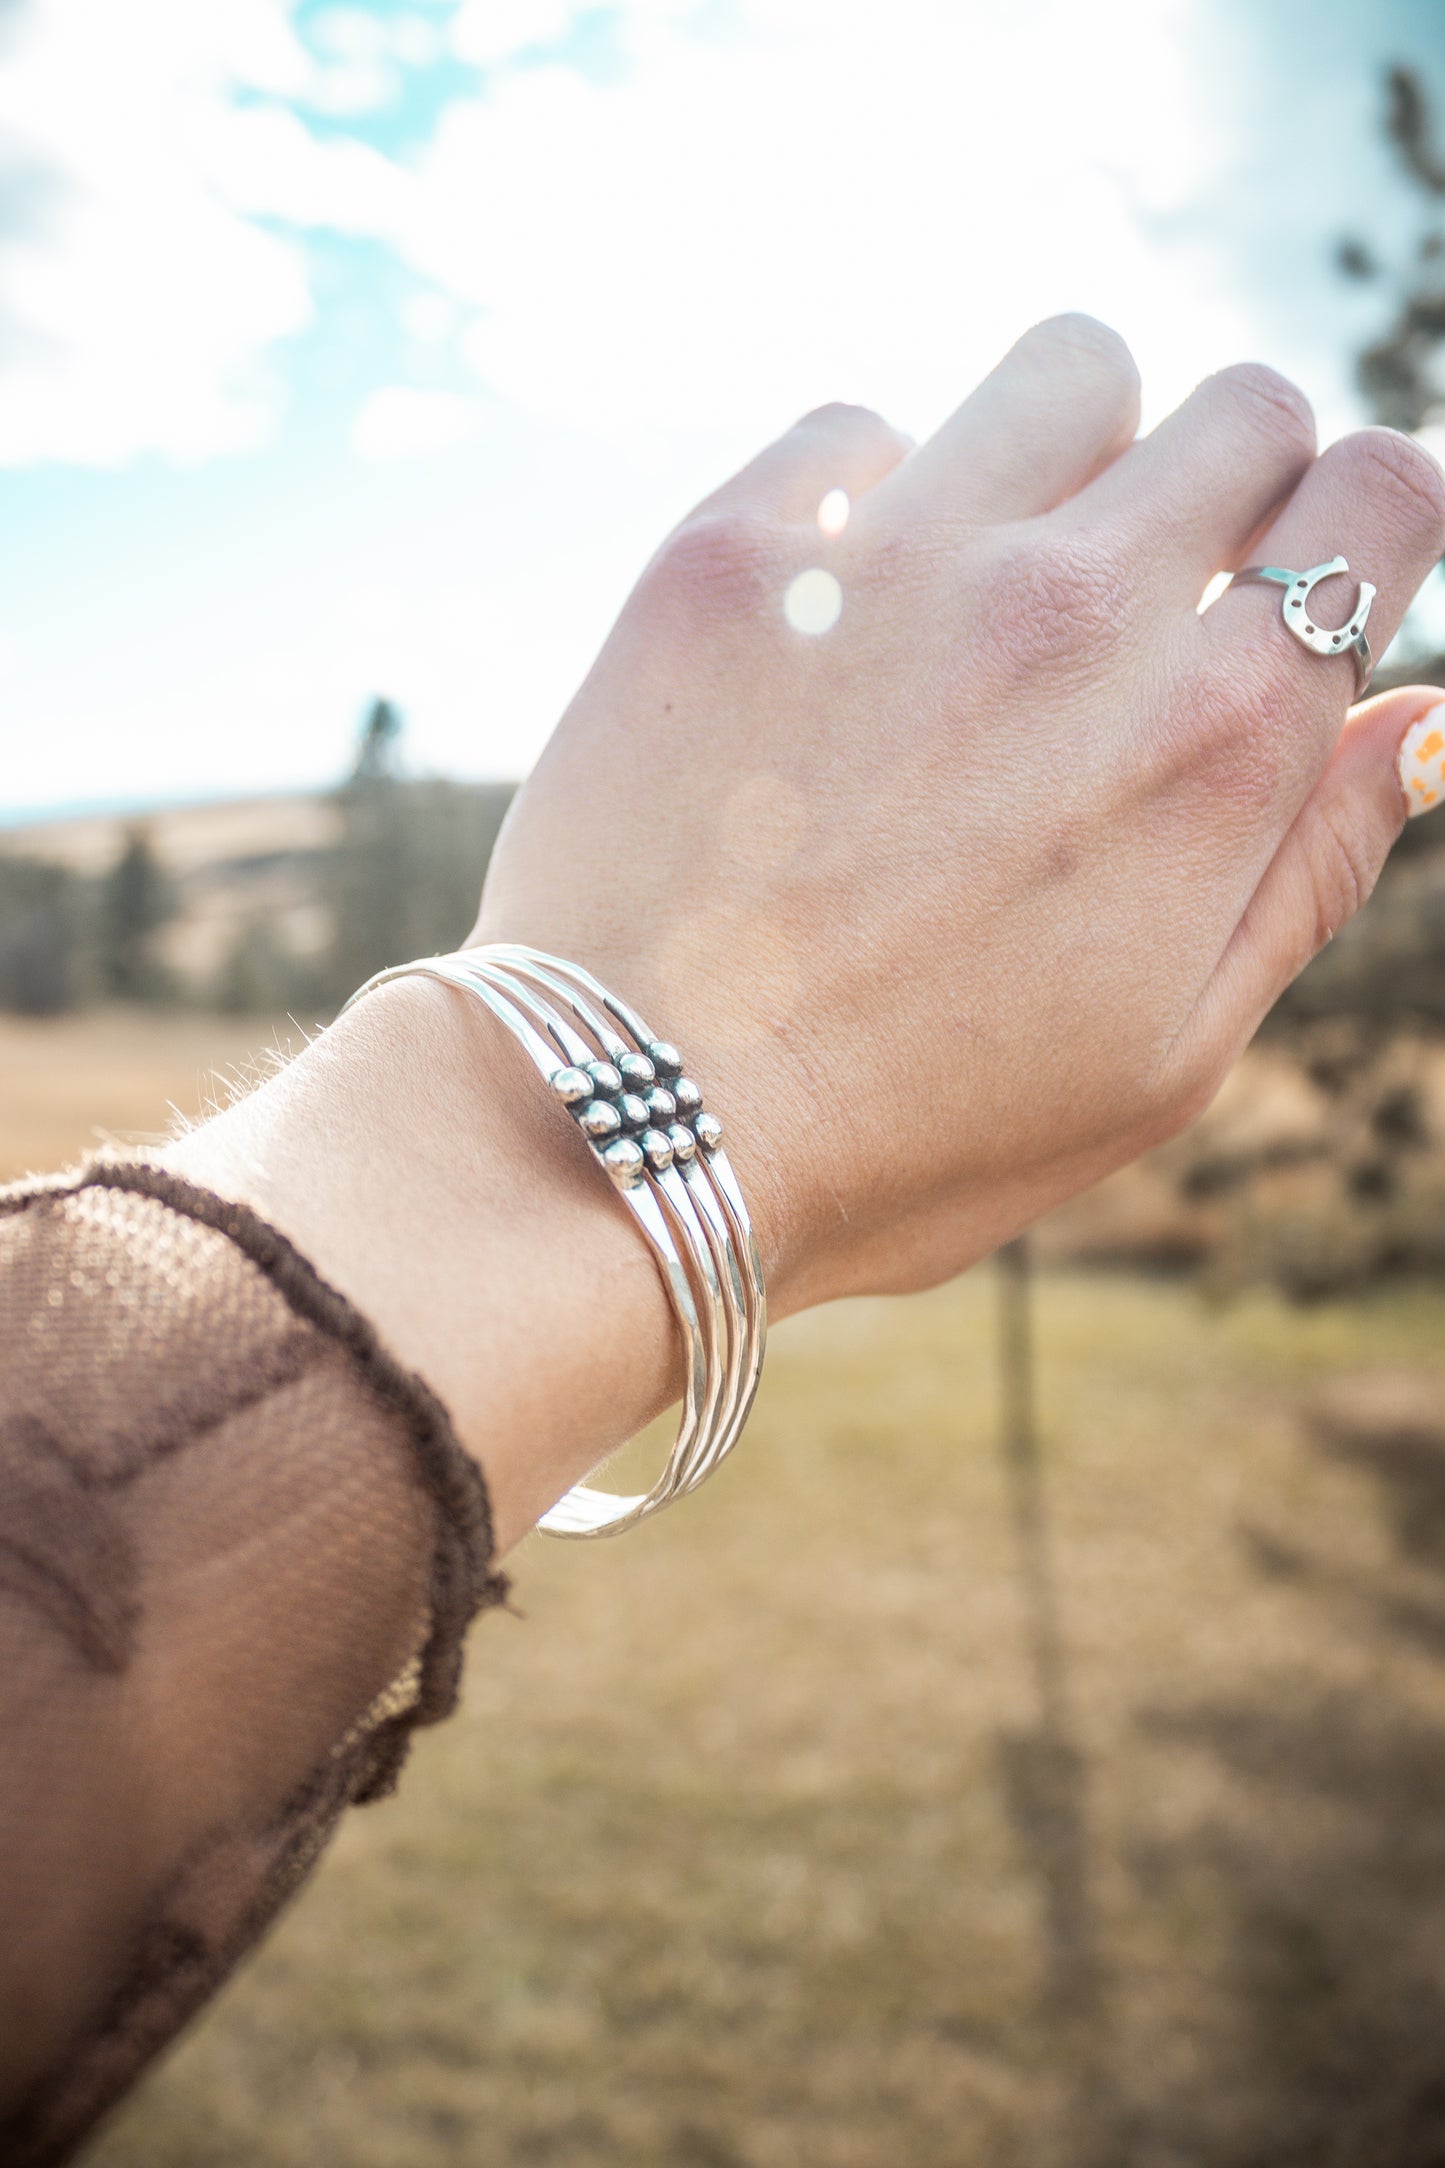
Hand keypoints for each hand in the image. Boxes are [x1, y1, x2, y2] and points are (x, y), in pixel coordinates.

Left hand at [476, 314, 1444, 1314]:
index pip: (1382, 496)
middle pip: (1245, 405)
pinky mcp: (736, 552)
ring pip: (1070, 365)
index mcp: (1212, 744)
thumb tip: (1412, 716)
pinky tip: (834, 616)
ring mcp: (897, 562)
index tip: (1293, 582)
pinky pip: (858, 423)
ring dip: (1070, 446)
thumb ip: (1311, 869)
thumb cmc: (906, 1134)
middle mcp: (1077, 615)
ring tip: (999, 573)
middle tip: (1151, 595)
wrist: (627, 1134)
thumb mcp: (1163, 1057)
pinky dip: (870, 494)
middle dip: (1233, 480)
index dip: (1362, 523)